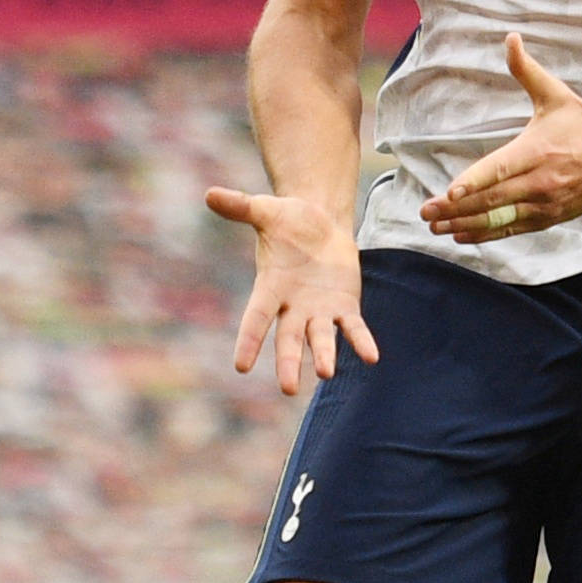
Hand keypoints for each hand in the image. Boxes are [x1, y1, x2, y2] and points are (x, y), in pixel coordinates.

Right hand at [207, 185, 380, 394]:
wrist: (318, 222)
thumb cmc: (286, 219)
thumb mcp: (265, 210)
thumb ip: (240, 207)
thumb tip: (210, 194)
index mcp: (270, 287)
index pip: (256, 318)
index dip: (249, 341)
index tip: (241, 366)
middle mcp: (292, 306)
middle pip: (288, 339)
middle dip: (288, 362)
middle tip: (289, 389)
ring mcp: (318, 310)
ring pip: (320, 338)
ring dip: (323, 355)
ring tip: (326, 374)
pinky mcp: (343, 306)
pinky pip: (352, 328)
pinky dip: (360, 341)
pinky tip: (372, 357)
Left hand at [418, 37, 581, 244]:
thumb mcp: (556, 95)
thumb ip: (527, 70)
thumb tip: (510, 38)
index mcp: (538, 150)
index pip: (500, 170)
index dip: (474, 182)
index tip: (449, 192)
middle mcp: (541, 181)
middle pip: (492, 200)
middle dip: (456, 209)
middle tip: (426, 212)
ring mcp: (546, 204)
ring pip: (500, 219)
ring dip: (465, 225)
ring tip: (436, 226)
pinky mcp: (550, 218)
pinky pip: (513, 229)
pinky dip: (487, 235)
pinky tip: (462, 235)